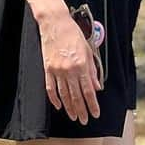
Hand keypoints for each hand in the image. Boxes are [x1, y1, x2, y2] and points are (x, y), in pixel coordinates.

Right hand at [39, 9, 100, 124]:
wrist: (55, 24)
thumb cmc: (73, 35)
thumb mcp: (88, 51)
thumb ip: (92, 71)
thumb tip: (97, 87)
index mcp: (81, 66)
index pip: (88, 91)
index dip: (92, 105)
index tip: (95, 114)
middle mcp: (69, 70)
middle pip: (76, 96)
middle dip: (82, 110)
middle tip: (84, 120)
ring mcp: (57, 71)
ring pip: (64, 95)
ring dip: (69, 108)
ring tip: (74, 116)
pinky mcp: (47, 69)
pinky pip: (51, 88)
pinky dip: (54, 99)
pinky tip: (59, 106)